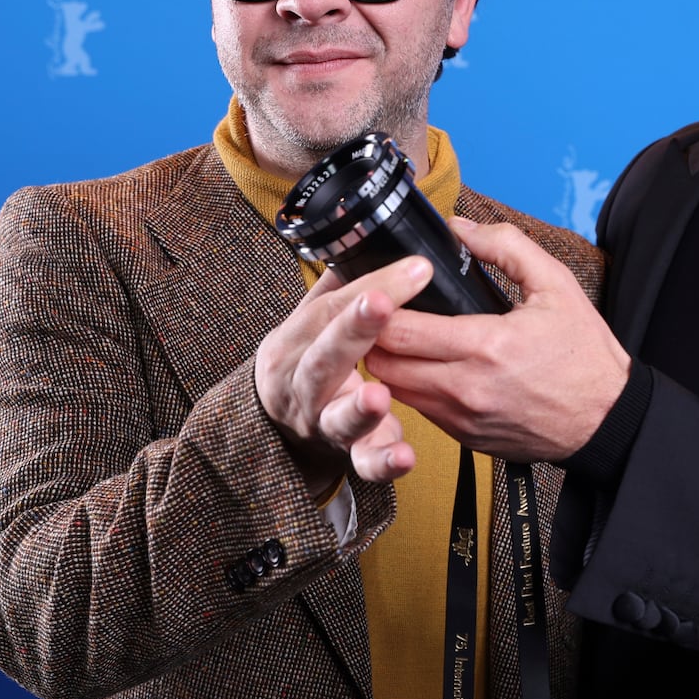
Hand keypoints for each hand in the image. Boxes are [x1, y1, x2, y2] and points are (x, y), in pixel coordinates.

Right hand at [253, 256, 433, 494]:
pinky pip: (364, 463)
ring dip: (358, 408)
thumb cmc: (310, 361)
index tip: (417, 267)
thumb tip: (367, 235)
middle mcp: (302, 384)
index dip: (372, 286)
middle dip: (354, 329)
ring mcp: (323, 422)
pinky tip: (406, 456)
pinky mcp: (347, 455)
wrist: (281, 430)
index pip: (332, 308)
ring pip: (337, 416)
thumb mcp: (312, 320)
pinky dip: (383, 462)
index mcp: (295, 342)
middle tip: (384, 304)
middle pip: (326, 357)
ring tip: (379, 395)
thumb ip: (338, 287)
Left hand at [365, 218, 628, 461]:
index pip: (400, 329)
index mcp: (487, 345)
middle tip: (376, 310)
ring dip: (387, 362)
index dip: (378, 306)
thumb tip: (459, 228)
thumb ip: (506, 246)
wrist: (607, 420)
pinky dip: (411, 386)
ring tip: (395, 335)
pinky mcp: (465, 438)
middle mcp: (467, 387)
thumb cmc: (584, 354)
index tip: (376, 287)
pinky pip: (418, 409)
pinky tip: (422, 364)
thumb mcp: (555, 286)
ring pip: (393, 389)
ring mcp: (463, 418)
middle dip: (371, 334)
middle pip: (384, 362)